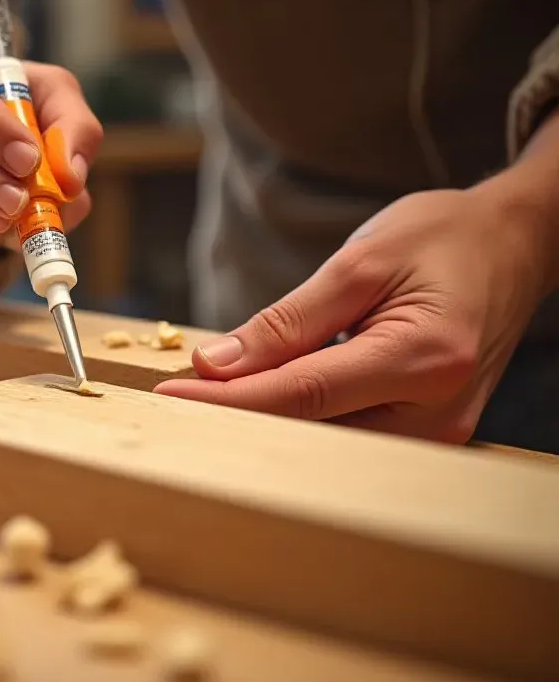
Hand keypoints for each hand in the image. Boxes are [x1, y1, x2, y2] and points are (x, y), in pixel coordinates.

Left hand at [155, 185, 549, 442]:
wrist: (513, 247)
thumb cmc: (443, 240)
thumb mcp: (359, 262)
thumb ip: (286, 321)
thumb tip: (213, 365)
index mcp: (424, 358)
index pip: (302, 393)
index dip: (228, 399)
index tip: (169, 394)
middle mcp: (436, 412)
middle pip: (311, 429)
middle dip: (236, 417)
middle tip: (171, 402)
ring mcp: (436, 431)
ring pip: (326, 441)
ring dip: (263, 422)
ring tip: (204, 400)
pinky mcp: (427, 432)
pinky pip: (348, 435)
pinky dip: (299, 418)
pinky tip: (258, 401)